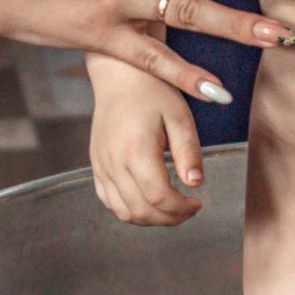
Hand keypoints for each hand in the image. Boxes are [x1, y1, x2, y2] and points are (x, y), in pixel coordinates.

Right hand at [87, 55, 205, 224]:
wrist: (120, 77)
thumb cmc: (152, 92)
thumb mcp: (179, 116)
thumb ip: (188, 151)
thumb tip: (195, 183)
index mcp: (136, 150)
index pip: (159, 197)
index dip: (181, 208)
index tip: (197, 203)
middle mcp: (114, 161)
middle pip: (141, 210)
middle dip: (170, 218)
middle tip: (189, 210)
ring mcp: (101, 165)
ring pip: (124, 211)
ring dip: (151, 218)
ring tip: (171, 208)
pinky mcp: (96, 166)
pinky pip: (110, 201)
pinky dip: (131, 209)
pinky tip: (149, 201)